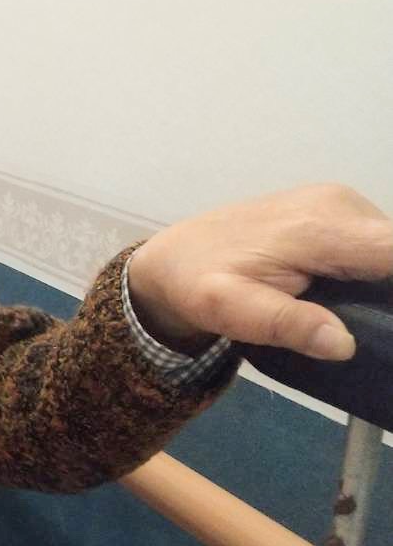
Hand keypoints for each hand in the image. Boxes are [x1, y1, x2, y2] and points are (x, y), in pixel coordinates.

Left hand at [129, 184, 392, 360]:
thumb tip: (342, 343)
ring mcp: (339, 203)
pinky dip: (373, 271)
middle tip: (368, 326)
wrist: (174, 257)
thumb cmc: (198, 283)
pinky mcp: (337, 210)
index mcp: (320, 228)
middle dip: (389, 292)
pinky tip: (348, 296)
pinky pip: (376, 242)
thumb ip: (286, 324)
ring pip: (389, 248)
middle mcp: (339, 204)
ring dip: (383, 283)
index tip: (387, 320)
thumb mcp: (231, 311)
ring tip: (352, 314)